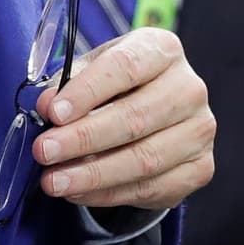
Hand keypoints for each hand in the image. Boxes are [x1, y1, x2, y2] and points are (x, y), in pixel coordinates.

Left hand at [31, 26, 214, 210]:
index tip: (52, 113)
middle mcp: (189, 88)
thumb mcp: (91, 71)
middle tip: (43, 152)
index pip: (125, 67)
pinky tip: (77, 192)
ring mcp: (199, 130)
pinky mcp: (200, 168)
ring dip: (91, 174)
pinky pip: (150, 188)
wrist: (156, 115)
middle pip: (134, 117)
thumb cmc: (117, 86)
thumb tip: (46, 105)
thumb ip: (67, 84)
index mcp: (162, 50)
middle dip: (82, 138)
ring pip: (143, 159)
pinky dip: (107, 194)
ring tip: (53, 181)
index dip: (86, 91)